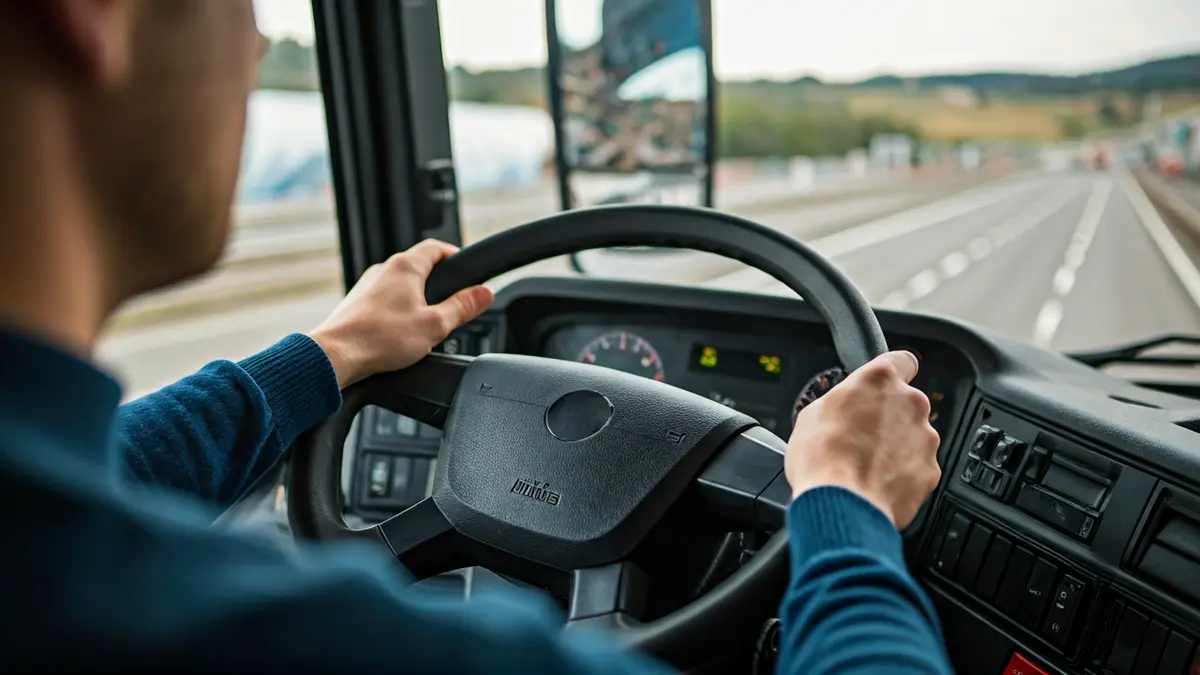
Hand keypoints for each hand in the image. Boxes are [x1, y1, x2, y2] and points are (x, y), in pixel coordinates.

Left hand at [307, 239, 492, 388]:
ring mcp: (367, 286)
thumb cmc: (381, 339)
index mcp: (406, 267)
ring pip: (401, 284)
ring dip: (417, 297)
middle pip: (418, 265)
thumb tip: (485, 293)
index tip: (465, 268)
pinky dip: (398, 309)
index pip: (436, 247)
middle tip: (452, 299)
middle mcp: (384, 270)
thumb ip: (463, 307)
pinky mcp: (357, 303)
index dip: (455, 255)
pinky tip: (401, 332)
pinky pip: (384, 299)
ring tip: (427, 320)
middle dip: (438, 281)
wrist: (337, 355)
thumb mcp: (435, 325)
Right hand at [785, 351, 940, 528]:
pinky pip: (917, 466)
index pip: (902, 360)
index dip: (894, 371)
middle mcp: (910, 403)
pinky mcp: (931, 470)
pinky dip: (902, 473)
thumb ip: (842, 402)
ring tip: (866, 465)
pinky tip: (876, 482)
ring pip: (913, 436)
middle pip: (906, 403)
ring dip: (896, 446)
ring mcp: (925, 437)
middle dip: (889, 417)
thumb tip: (844, 408)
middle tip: (862, 435)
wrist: (842, 504)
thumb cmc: (822, 458)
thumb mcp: (813, 414)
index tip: (887, 382)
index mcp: (880, 380)